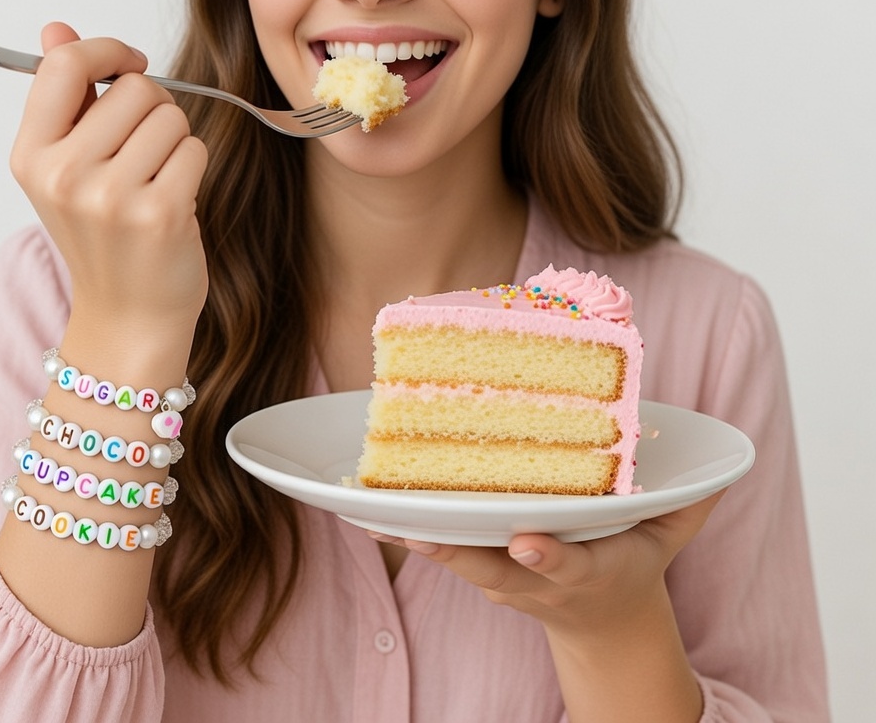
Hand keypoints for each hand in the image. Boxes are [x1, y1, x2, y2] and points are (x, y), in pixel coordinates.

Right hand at [10, 23, 208, 342]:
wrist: (129, 316)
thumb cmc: (104, 236)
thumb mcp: (66, 167)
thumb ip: (64, 96)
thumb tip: (54, 29)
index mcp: (32, 155)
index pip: (65, 65)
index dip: (108, 50)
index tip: (132, 64)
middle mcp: (63, 175)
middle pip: (135, 88)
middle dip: (153, 109)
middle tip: (145, 153)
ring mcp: (111, 197)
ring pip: (171, 117)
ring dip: (176, 142)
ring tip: (157, 181)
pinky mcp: (160, 214)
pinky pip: (194, 149)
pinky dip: (193, 168)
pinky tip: (176, 199)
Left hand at [372, 489, 724, 638]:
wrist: (597, 621)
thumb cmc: (626, 567)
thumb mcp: (663, 543)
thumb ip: (688, 507)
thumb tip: (722, 471)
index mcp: (585, 571)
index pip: (566, 566)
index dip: (548, 557)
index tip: (529, 541)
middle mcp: (534, 577)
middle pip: (493, 567)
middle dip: (458, 551)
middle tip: (422, 529)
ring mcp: (502, 577)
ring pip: (457, 560)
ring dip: (419, 538)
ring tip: (377, 511)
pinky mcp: (479, 566)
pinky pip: (443, 548)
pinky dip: (410, 532)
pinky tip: (371, 508)